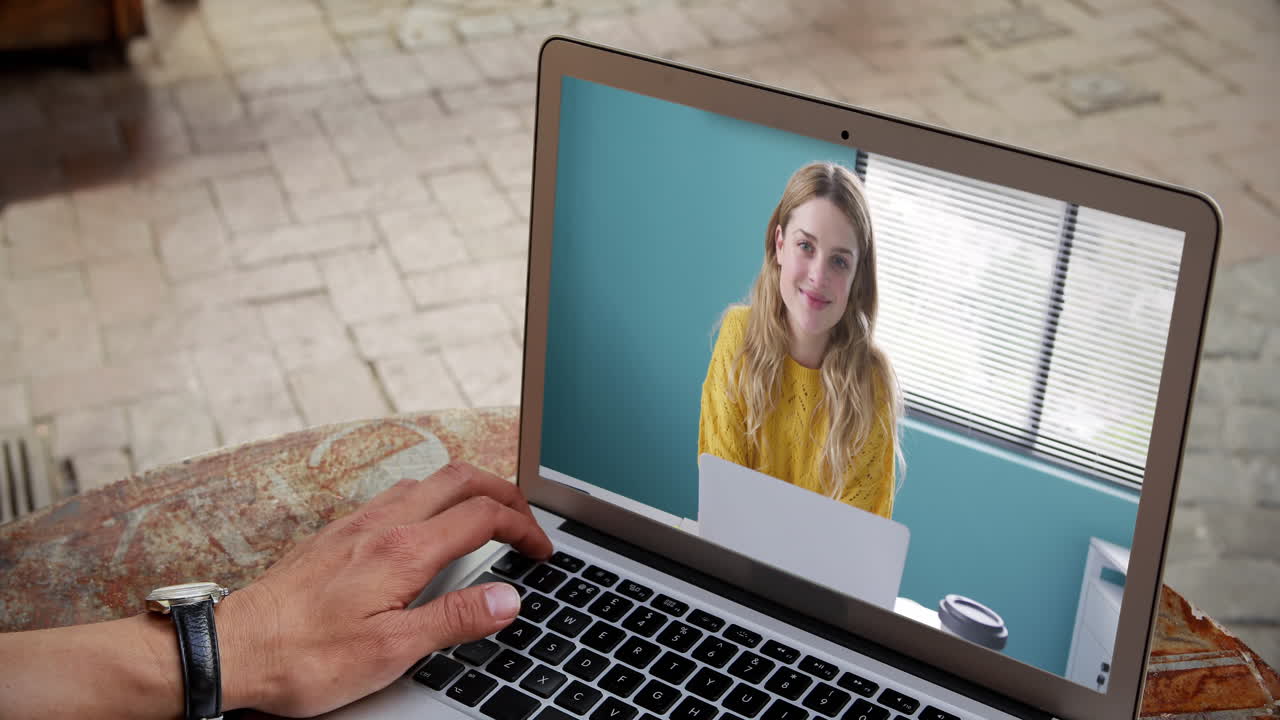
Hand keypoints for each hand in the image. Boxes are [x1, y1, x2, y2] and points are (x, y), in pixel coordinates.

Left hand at [218, 462, 552, 716]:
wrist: (232, 649)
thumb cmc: (304, 657)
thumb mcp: (392, 650)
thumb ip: (455, 619)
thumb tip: (507, 599)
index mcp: (404, 549)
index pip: (483, 515)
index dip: (524, 527)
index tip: (541, 550)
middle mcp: (382, 524)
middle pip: (461, 478)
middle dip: (504, 491)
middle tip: (525, 519)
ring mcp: (357, 523)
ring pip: (427, 481)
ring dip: (467, 490)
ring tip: (486, 518)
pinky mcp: (337, 533)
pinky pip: (397, 495)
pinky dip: (432, 499)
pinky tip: (427, 529)